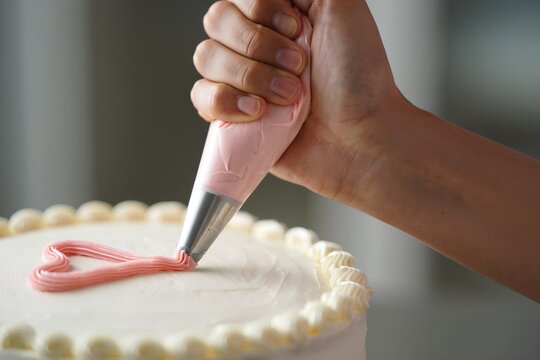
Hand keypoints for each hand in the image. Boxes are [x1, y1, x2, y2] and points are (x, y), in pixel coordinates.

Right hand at [191, 0, 404, 204]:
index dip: (262, 12)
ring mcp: (241, 80)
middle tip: (297, 67)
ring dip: (250, 76)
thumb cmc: (359, 79)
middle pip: (216, 21)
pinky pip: (201, 96)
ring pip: (205, 57)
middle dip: (258, 46)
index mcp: (277, 16)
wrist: (359, 137)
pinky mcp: (231, 115)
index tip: (297, 32)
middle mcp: (255, 44)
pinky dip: (226, 102)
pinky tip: (258, 113)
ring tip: (286, 97)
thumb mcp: (342, 8)